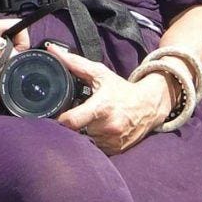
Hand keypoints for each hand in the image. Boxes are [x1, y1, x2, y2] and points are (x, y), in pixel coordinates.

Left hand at [51, 45, 172, 154]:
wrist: (148, 105)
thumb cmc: (121, 89)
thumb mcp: (100, 74)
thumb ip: (75, 64)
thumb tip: (52, 50)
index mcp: (101, 107)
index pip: (72, 121)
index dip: (62, 120)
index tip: (60, 116)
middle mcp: (107, 126)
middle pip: (76, 132)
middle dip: (74, 126)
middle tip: (78, 117)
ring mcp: (112, 141)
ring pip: (86, 142)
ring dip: (85, 134)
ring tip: (92, 123)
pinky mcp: (116, 150)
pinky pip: (97, 149)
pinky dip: (96, 141)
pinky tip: (101, 131)